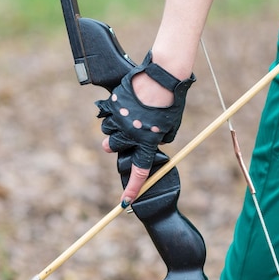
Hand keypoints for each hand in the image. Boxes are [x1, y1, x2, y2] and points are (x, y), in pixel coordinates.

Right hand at [96, 52, 194, 204]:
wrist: (162, 77)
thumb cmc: (171, 101)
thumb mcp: (170, 126)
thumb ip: (160, 138)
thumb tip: (154, 142)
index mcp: (147, 142)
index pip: (139, 172)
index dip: (132, 189)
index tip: (125, 202)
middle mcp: (131, 134)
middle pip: (115, 148)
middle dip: (116, 145)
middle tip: (125, 136)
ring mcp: (119, 119)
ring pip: (109, 131)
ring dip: (115, 128)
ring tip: (128, 116)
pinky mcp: (113, 105)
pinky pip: (107, 114)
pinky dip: (113, 112)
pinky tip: (125, 103)